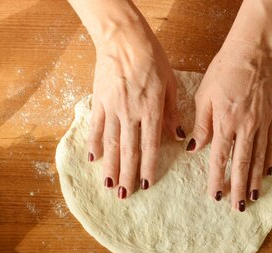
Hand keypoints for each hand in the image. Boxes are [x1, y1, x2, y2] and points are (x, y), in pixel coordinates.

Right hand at [88, 25, 179, 198]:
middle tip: (126, 195)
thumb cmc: (151, 58)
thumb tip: (178, 136)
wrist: (124, 38)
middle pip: (129, 150)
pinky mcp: (99, 101)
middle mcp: (131, 112)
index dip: (147, 167)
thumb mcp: (170, 83)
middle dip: (127, 175)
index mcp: (151, 109)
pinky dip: (95, 144)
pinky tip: (94, 159)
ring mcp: (113, 108)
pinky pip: (97, 127)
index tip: (146, 184)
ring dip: (110, 166)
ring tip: (109, 185)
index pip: (150, 145)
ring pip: (111, 143)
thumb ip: (172, 112)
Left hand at [189, 43, 271, 210]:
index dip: (217, 179)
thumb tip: (195, 149)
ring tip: (253, 197)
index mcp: (225, 122)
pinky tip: (267, 174)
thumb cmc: (224, 71)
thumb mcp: (204, 96)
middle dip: (239, 188)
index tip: (216, 196)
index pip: (220, 158)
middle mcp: (245, 126)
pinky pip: (271, 144)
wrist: (252, 53)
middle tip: (238, 207)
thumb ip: (201, 124)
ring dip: (255, 180)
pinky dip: (269, 161)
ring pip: (259, 158)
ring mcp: (262, 122)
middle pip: (242, 164)